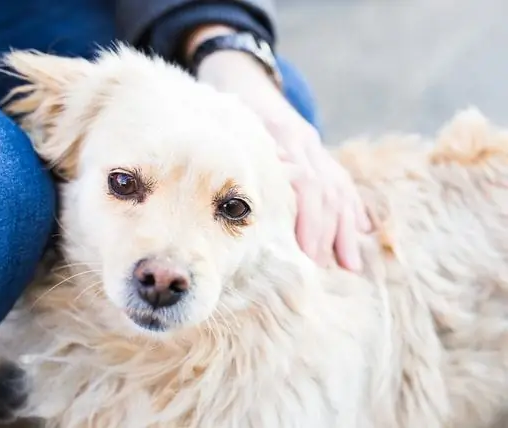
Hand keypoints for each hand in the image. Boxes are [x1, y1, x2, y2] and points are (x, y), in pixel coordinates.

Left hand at [186, 28, 370, 270]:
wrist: (242, 78)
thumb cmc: (226, 109)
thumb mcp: (227, 128)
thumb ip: (241, 156)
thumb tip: (246, 198)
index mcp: (282, 135)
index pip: (307, 184)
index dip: (309, 221)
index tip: (307, 253)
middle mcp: (304, 141)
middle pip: (327, 192)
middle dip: (328, 233)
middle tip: (322, 268)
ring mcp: (315, 145)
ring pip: (339, 189)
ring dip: (346, 229)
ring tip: (350, 265)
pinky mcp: (319, 151)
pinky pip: (342, 180)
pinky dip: (353, 207)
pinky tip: (361, 231)